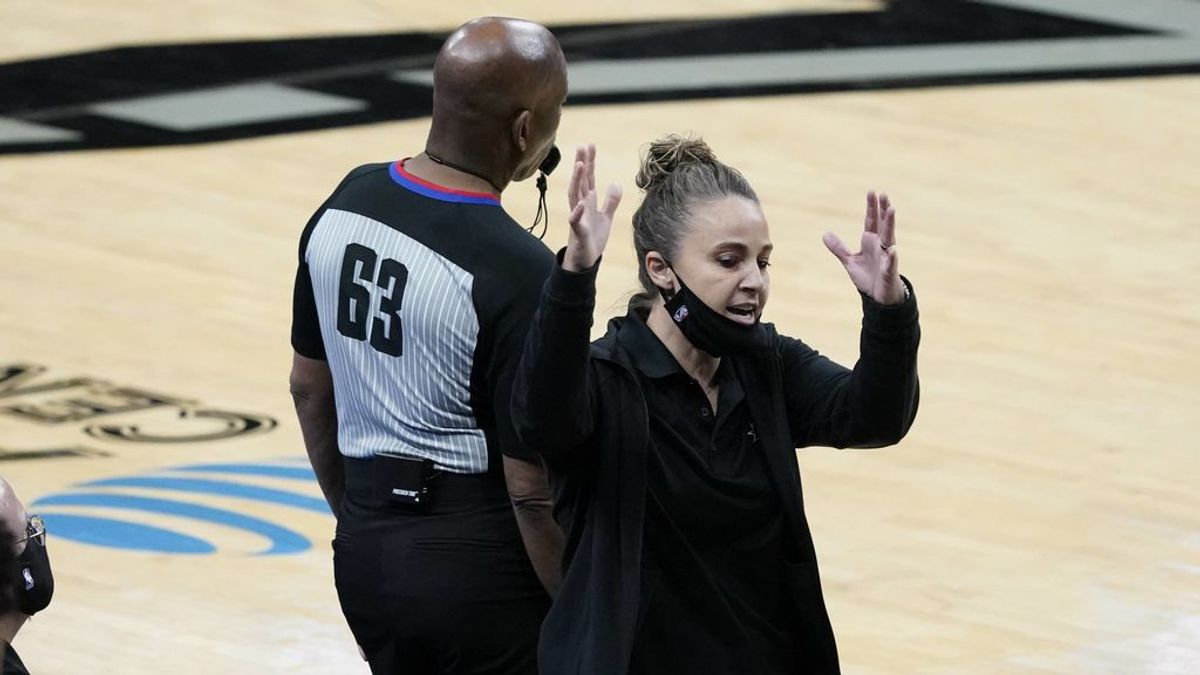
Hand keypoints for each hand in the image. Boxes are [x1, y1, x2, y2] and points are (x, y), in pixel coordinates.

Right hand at [563, 144, 621, 271]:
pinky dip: (577, 212)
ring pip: (575, 196)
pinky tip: (581, 204)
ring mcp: (578, 218)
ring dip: (577, 181)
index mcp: (589, 202)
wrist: (585, 260)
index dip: (589, 162)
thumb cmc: (593, 238)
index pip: (588, 178)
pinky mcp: (578, 232)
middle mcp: (581, 207)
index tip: (589, 145)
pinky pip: (575, 221)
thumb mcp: (606, 217)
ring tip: (579, 165)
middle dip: (581, 164)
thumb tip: (615, 182)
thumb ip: (611, 200)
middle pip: (580, 182)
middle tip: (583, 146)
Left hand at [823, 191, 905, 304]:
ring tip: (891, 209)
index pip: (872, 221)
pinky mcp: (889, 272)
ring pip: (889, 238)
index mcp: (871, 241)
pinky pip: (890, 263)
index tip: (872, 192)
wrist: (878, 297)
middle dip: (883, 210)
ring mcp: (886, 257)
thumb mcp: (850, 261)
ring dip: (890, 224)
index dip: (872, 207)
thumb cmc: (867, 277)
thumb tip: (825, 234)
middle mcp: (881, 246)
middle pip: (882, 224)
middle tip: (883, 194)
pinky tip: (892, 249)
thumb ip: (839, 248)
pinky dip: (891, 257)